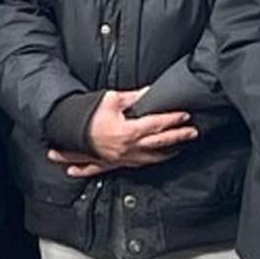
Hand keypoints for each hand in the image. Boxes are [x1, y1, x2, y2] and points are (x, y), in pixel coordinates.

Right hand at [56, 91, 197, 177]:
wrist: (66, 131)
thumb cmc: (87, 116)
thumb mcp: (110, 100)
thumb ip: (132, 98)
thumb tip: (149, 93)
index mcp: (128, 131)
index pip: (157, 124)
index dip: (173, 119)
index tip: (185, 115)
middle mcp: (128, 148)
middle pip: (160, 143)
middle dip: (178, 137)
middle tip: (193, 132)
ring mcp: (122, 158)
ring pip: (151, 158)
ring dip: (167, 153)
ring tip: (180, 148)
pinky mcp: (115, 162)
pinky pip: (135, 165)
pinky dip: (148, 163)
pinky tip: (155, 160)